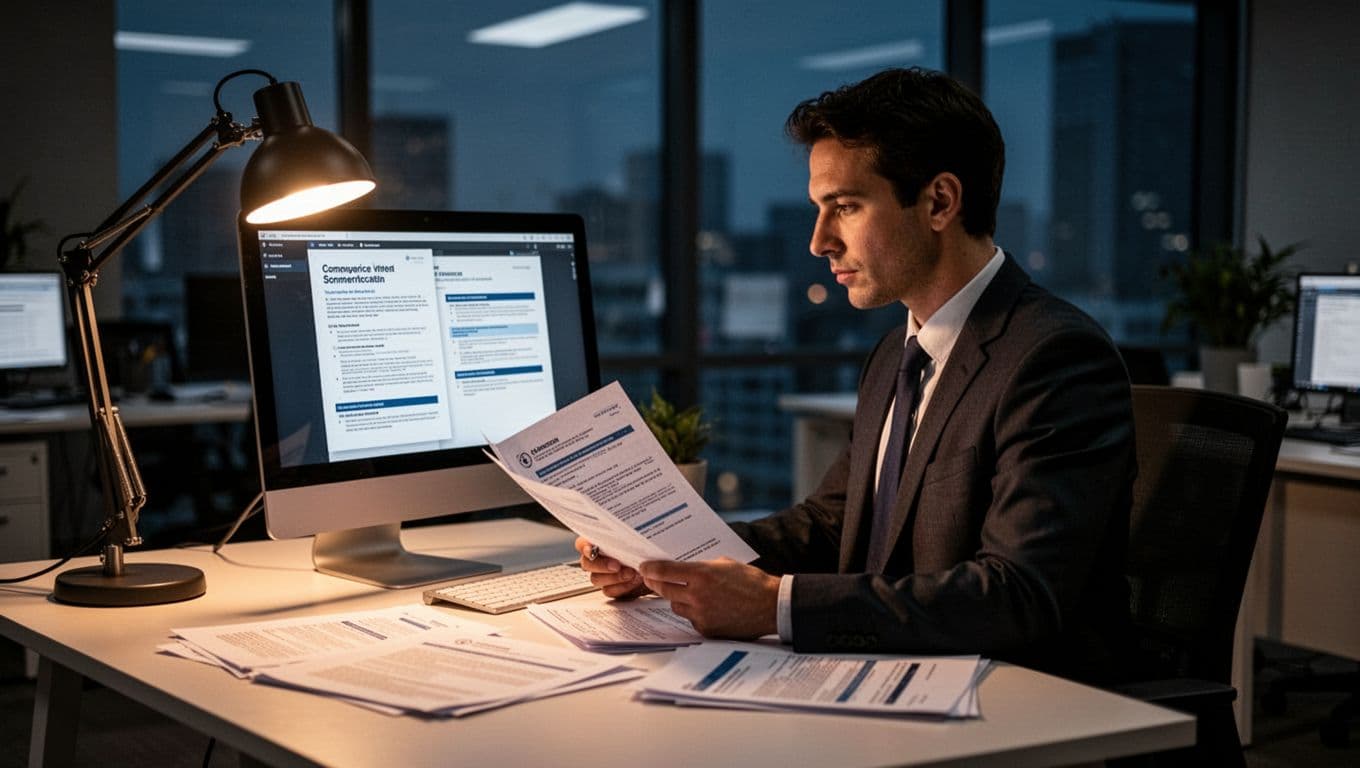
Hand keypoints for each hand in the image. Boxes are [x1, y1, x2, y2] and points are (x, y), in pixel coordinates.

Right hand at [574, 537, 649, 598]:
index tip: (592, 550)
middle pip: (586, 564)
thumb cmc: (646, 548)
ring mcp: (603, 575)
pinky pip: (609, 591)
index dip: (584, 547)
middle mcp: (597, 560)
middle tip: (617, 565)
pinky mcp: (612, 588)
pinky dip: (622, 587)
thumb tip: (624, 533)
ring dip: (614, 577)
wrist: (657, 567)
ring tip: (632, 573)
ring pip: (596, 579)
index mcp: (597, 543)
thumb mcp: (638, 538)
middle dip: (601, 565)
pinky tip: (634, 581)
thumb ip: (627, 536)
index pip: (581, 544)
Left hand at [638, 558, 779, 638]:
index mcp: (702, 575)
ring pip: (676, 606)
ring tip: (690, 593)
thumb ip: (702, 567)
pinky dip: (695, 613)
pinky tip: (709, 608)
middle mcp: (697, 596)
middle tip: (652, 579)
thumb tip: (683, 569)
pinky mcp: (706, 630)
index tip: (644, 567)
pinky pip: (691, 620)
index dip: (650, 569)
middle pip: (664, 590)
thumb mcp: (725, 564)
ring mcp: (701, 615)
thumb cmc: (751, 581)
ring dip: (678, 599)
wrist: (771, 606)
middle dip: (656, 583)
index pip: (665, 571)